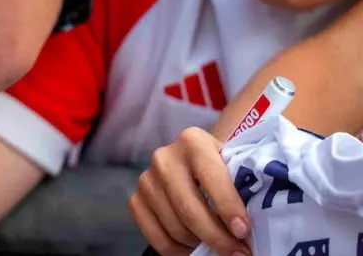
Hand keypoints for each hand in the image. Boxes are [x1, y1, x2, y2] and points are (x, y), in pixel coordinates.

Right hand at [129, 127, 249, 255]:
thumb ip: (242, 187)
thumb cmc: (225, 169)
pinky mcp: (135, 199)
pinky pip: (155, 236)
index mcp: (193, 141)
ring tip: (219, 247)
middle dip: (216, 237)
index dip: (228, 207)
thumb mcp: (236, 167)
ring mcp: (146, 179)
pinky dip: (177, 251)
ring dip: (199, 245)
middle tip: (237, 252)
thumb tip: (249, 230)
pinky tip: (195, 249)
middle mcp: (164, 157)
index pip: (211, 177)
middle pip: (188, 208)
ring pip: (174, 226)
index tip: (243, 232)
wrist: (197, 163)